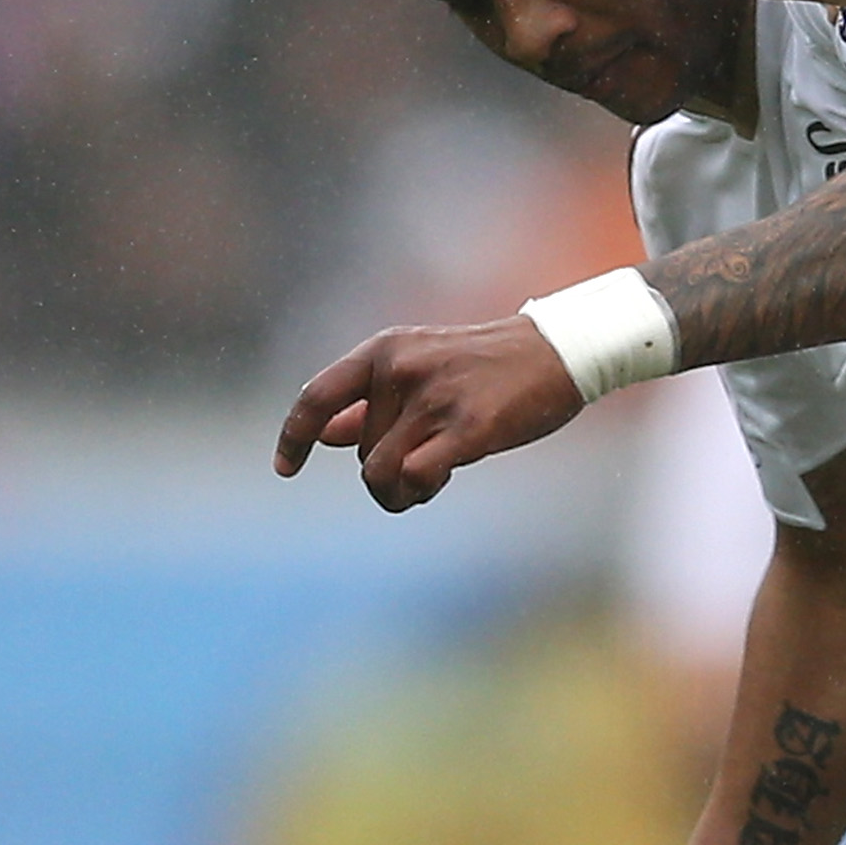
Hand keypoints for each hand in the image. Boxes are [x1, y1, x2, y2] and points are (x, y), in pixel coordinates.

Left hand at [272, 316, 586, 510]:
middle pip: (359, 451)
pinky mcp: (468, 426)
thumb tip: (324, 435)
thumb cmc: (489, 366)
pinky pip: (414, 477)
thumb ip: (372, 400)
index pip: (316, 398)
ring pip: (379, 473)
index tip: (285, 470)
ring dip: (396, 493)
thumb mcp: (422, 367)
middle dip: (383, 471)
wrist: (559, 351)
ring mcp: (434, 397)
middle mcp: (401, 369)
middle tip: (425, 462)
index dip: (293, 437)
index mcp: (385, 351)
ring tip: (426, 484)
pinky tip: (437, 482)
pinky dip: (418, 490)